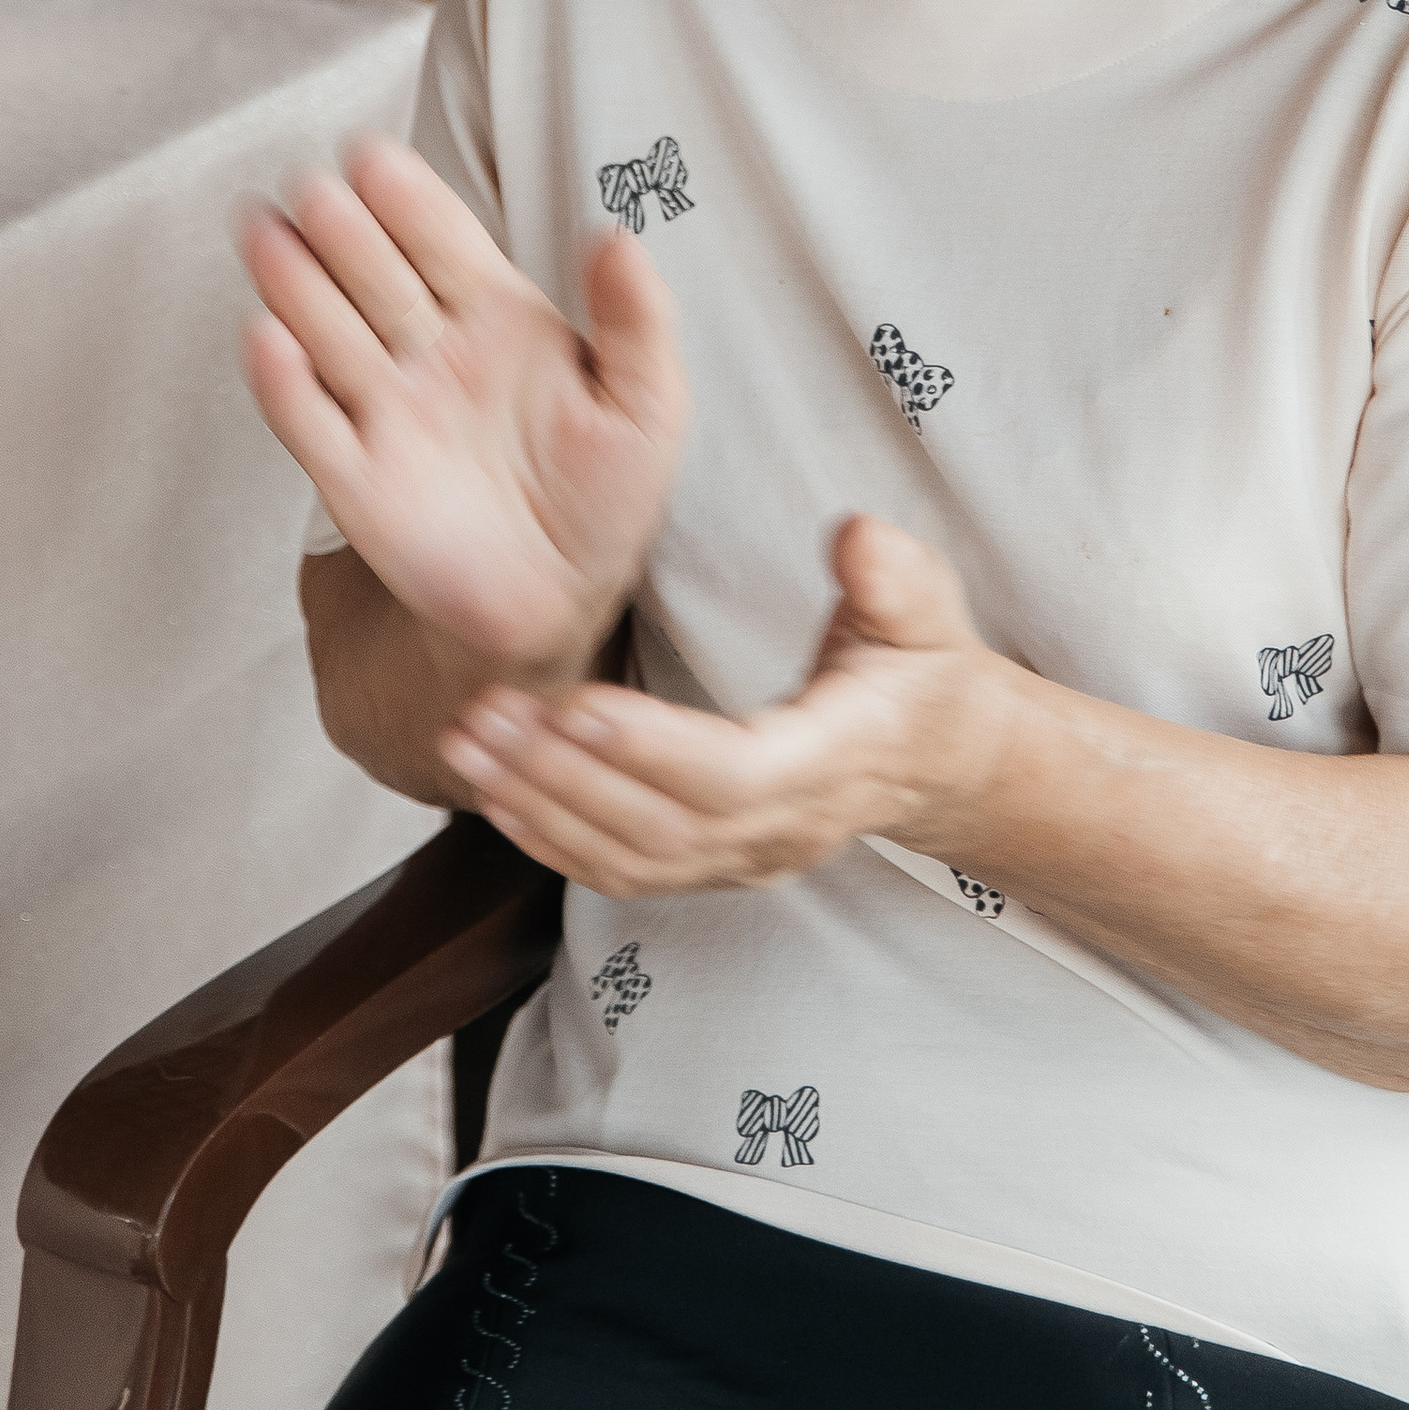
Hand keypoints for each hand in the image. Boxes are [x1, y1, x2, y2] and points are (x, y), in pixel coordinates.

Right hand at [237, 134, 686, 676]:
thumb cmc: (609, 495)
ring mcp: (387, 413)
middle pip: (375, 278)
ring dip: (295, 286)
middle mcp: (429, 353)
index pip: (443, 243)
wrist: (565, 598)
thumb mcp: (648, 403)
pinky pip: (311, 425)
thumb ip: (638, 318)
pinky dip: (285, 385)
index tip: (375, 156)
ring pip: (330, 335)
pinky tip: (266, 338)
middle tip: (313, 189)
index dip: (409, 201)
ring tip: (265, 233)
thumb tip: (616, 233)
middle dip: (342, 232)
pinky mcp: (356, 481)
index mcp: (495, 318)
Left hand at [439, 514, 1017, 893]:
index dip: (650, 749)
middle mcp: (785, 828)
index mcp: (837, 761)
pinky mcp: (714, 865)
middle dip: (561, 774)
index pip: (734, 775)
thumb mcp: (930, 609)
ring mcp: (747, 859)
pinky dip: (554, 840)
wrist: (941, 760)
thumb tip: (855, 537)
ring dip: (540, 806)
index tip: (571, 701)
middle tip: (482, 715)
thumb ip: (897, 576)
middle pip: (661, 825)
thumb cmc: (924, 672)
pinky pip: (625, 872)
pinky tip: (495, 796)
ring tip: (467, 744)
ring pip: (631, 858)